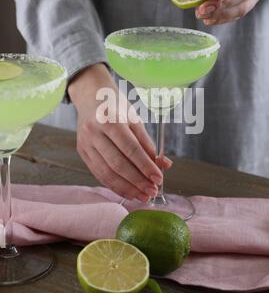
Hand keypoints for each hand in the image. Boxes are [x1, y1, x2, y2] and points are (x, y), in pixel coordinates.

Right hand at [68, 64, 171, 201]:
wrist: (90, 96)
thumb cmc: (116, 107)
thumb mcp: (134, 119)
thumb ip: (148, 143)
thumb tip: (163, 165)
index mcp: (110, 120)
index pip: (130, 148)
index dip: (145, 166)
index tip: (159, 179)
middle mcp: (94, 132)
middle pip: (118, 164)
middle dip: (137, 181)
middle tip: (153, 191)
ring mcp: (85, 143)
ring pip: (107, 173)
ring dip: (127, 188)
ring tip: (143, 196)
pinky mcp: (82, 152)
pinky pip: (99, 174)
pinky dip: (115, 186)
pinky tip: (128, 192)